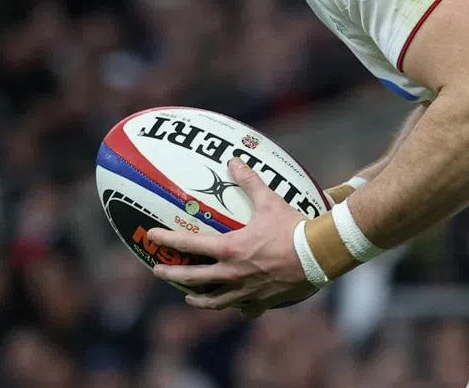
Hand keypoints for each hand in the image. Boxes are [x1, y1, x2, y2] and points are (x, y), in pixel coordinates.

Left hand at [147, 158, 319, 312]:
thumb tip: (234, 160)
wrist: (317, 255)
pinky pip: (245, 310)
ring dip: (198, 299)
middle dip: (171, 275)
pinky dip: (238, 308)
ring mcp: (245, 291)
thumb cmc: (292, 227)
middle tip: (157, 272)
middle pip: (192, 278)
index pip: (188, 245)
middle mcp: (231, 274)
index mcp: (229, 249)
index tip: (151, 236)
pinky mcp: (262, 301)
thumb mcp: (269, 201)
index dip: (166, 239)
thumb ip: (249, 181)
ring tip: (189, 298)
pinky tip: (236, 308)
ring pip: (214, 301)